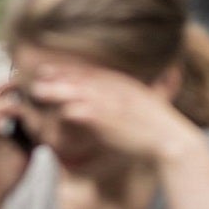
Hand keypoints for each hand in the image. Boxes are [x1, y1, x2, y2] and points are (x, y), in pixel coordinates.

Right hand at [0, 84, 31, 206]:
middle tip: (24, 85)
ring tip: (16, 108)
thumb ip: (34, 130)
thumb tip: (55, 115)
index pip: (2, 94)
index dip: (16, 86)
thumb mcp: (27, 147)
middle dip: (5, 87)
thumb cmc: (9, 174)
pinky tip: (2, 126)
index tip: (34, 84)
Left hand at [28, 65, 200, 159]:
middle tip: (39, 72)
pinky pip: (80, 112)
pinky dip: (66, 112)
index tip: (54, 67)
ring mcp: (110, 103)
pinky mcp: (107, 119)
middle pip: (81, 78)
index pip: (92, 73)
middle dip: (59, 74)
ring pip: (76, 92)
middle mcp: (115, 89)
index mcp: (123, 84)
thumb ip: (125, 97)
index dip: (71, 69)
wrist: (172, 140)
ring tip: (36, 91)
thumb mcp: (142, 103)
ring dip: (56, 90)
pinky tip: (51, 113)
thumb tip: (114, 102)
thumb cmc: (156, 127)